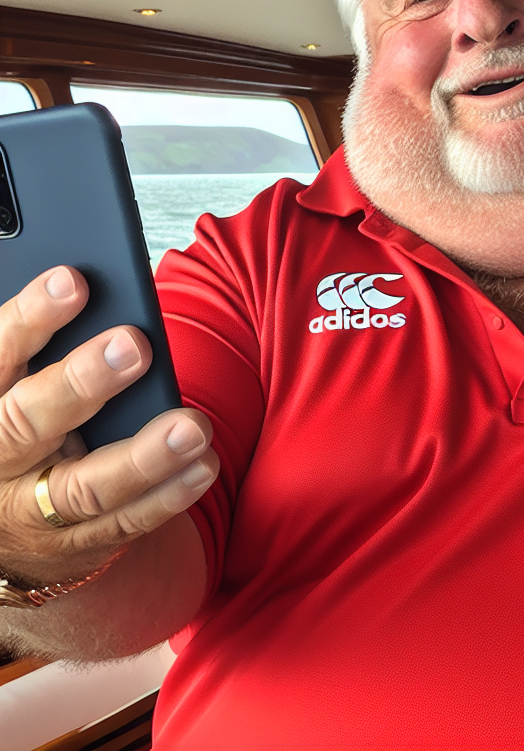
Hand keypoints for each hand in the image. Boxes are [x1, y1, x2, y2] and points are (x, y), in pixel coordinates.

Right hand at [0, 266, 218, 582]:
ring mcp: (32, 512)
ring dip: (144, 454)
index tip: (74, 279)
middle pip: (29, 422)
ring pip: (85, 486)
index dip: (30, 318)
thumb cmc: (22, 428)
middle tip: (134, 345)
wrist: (4, 528)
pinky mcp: (77, 544)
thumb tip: (92, 287)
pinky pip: (125, 522)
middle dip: (82, 382)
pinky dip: (168, 495)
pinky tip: (203, 464)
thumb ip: (44, 352)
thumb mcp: (15, 386)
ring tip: (192, 426)